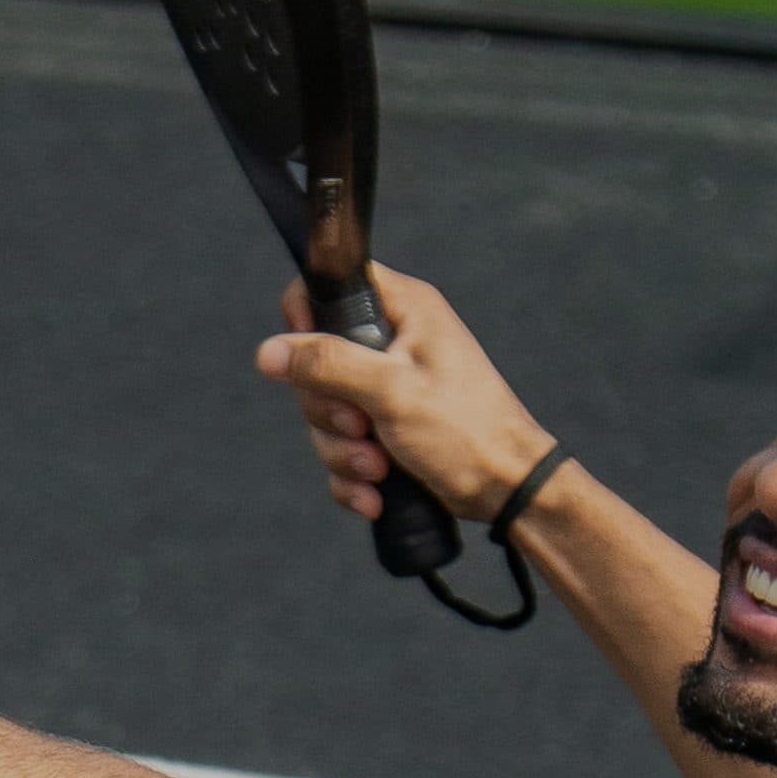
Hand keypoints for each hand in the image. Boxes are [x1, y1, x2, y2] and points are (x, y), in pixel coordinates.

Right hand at [255, 264, 552, 521]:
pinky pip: (344, 445)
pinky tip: (376, 493)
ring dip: (344, 451)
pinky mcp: (388, 429)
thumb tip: (268, 351)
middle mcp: (395, 340)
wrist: (508, 490)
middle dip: (331, 411)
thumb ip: (327, 365)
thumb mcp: (391, 391)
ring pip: (327, 411)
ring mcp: (390, 387)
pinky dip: (354, 474)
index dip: (308, 318)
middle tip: (361, 429)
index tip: (309, 360)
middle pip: (318, 360)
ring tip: (379, 469)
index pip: (333, 284)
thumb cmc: (466, 431)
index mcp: (404, 310)